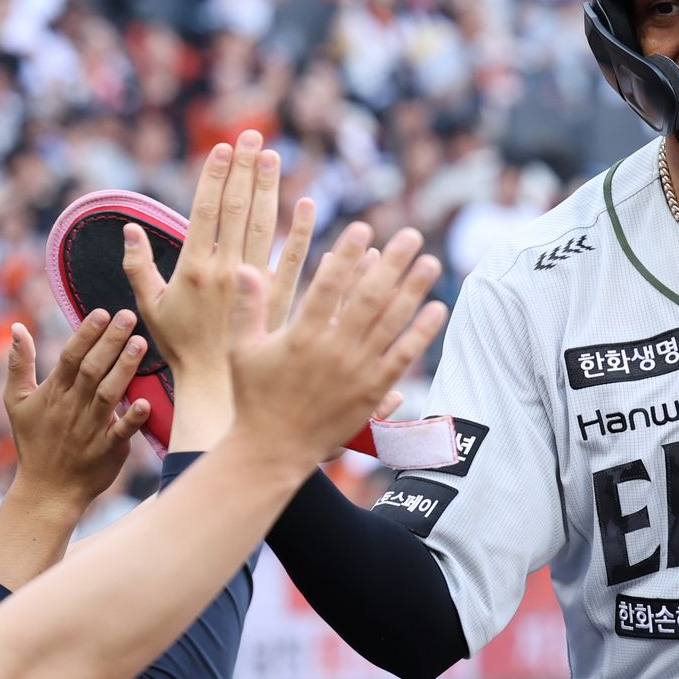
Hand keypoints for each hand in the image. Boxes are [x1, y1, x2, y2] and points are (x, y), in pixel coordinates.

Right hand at [4, 311, 152, 510]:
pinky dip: (132, 418)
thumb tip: (16, 327)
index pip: (70, 357)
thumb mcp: (16, 402)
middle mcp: (72, 407)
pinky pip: (121, 432)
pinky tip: (145, 401)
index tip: (102, 312)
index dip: (86, 334)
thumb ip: (19, 363)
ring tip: (140, 343)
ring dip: (124, 369)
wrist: (46, 490)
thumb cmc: (33, 441)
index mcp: (54, 393)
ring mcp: (90, 429)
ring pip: (108, 394)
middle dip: (110, 342)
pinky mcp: (108, 450)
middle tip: (128, 315)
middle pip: (92, 370)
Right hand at [123, 128, 314, 380]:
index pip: (207, 211)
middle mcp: (227, 270)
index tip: (224, 147)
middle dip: (245, 169)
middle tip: (253, 135)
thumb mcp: (150, 306)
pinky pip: (294, 258)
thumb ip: (139, 267)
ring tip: (273, 156)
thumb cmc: (179, 346)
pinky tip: (307, 203)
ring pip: (264, 225)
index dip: (216, 176)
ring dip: (269, 188)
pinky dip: (301, 231)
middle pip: (238, 209)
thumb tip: (129, 230)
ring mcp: (255, 283)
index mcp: (195, 268)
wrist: (215, 386)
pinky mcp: (279, 297)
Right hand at [227, 222, 445, 475]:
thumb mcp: (242, 350)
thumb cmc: (253, 398)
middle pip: (370, 298)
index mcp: (301, 336)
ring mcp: (357, 372)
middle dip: (393, 263)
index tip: (362, 227)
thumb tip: (245, 267)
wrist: (272, 450)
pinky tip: (437, 309)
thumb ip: (249, 307)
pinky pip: (403, 357)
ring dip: (413, 290)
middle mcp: (334, 351)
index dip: (346, 254)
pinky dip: (421, 332)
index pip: (328, 285)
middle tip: (410, 235)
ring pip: (392, 323)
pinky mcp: (372, 392)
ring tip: (430, 262)